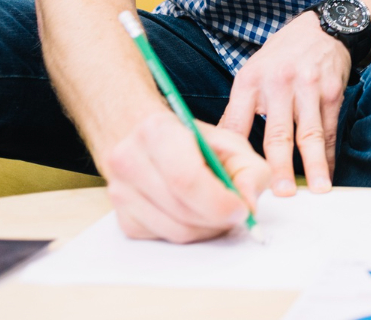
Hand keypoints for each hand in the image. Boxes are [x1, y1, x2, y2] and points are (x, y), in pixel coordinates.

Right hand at [102, 112, 269, 242]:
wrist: (148, 141)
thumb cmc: (191, 141)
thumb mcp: (230, 143)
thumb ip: (250, 170)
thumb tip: (248, 204)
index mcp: (157, 131)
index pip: (186, 179)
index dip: (219, 201)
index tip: (241, 208)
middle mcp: (129, 159)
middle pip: (182, 210)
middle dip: (218, 218)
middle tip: (236, 213)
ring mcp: (120, 191)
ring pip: (175, 231)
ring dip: (206, 228)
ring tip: (218, 210)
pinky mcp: (122, 217)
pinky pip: (164, 238)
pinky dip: (188, 232)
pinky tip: (194, 213)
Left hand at [218, 12, 351, 195]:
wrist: (321, 29)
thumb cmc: (281, 57)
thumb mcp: (252, 73)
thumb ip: (240, 109)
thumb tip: (222, 149)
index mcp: (250, 81)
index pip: (237, 123)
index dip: (235, 154)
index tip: (234, 181)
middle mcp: (279, 83)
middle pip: (278, 134)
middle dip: (280, 167)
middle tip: (279, 193)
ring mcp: (309, 87)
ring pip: (309, 134)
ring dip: (313, 165)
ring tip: (316, 189)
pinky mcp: (332, 92)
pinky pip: (329, 129)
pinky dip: (329, 155)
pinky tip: (327, 173)